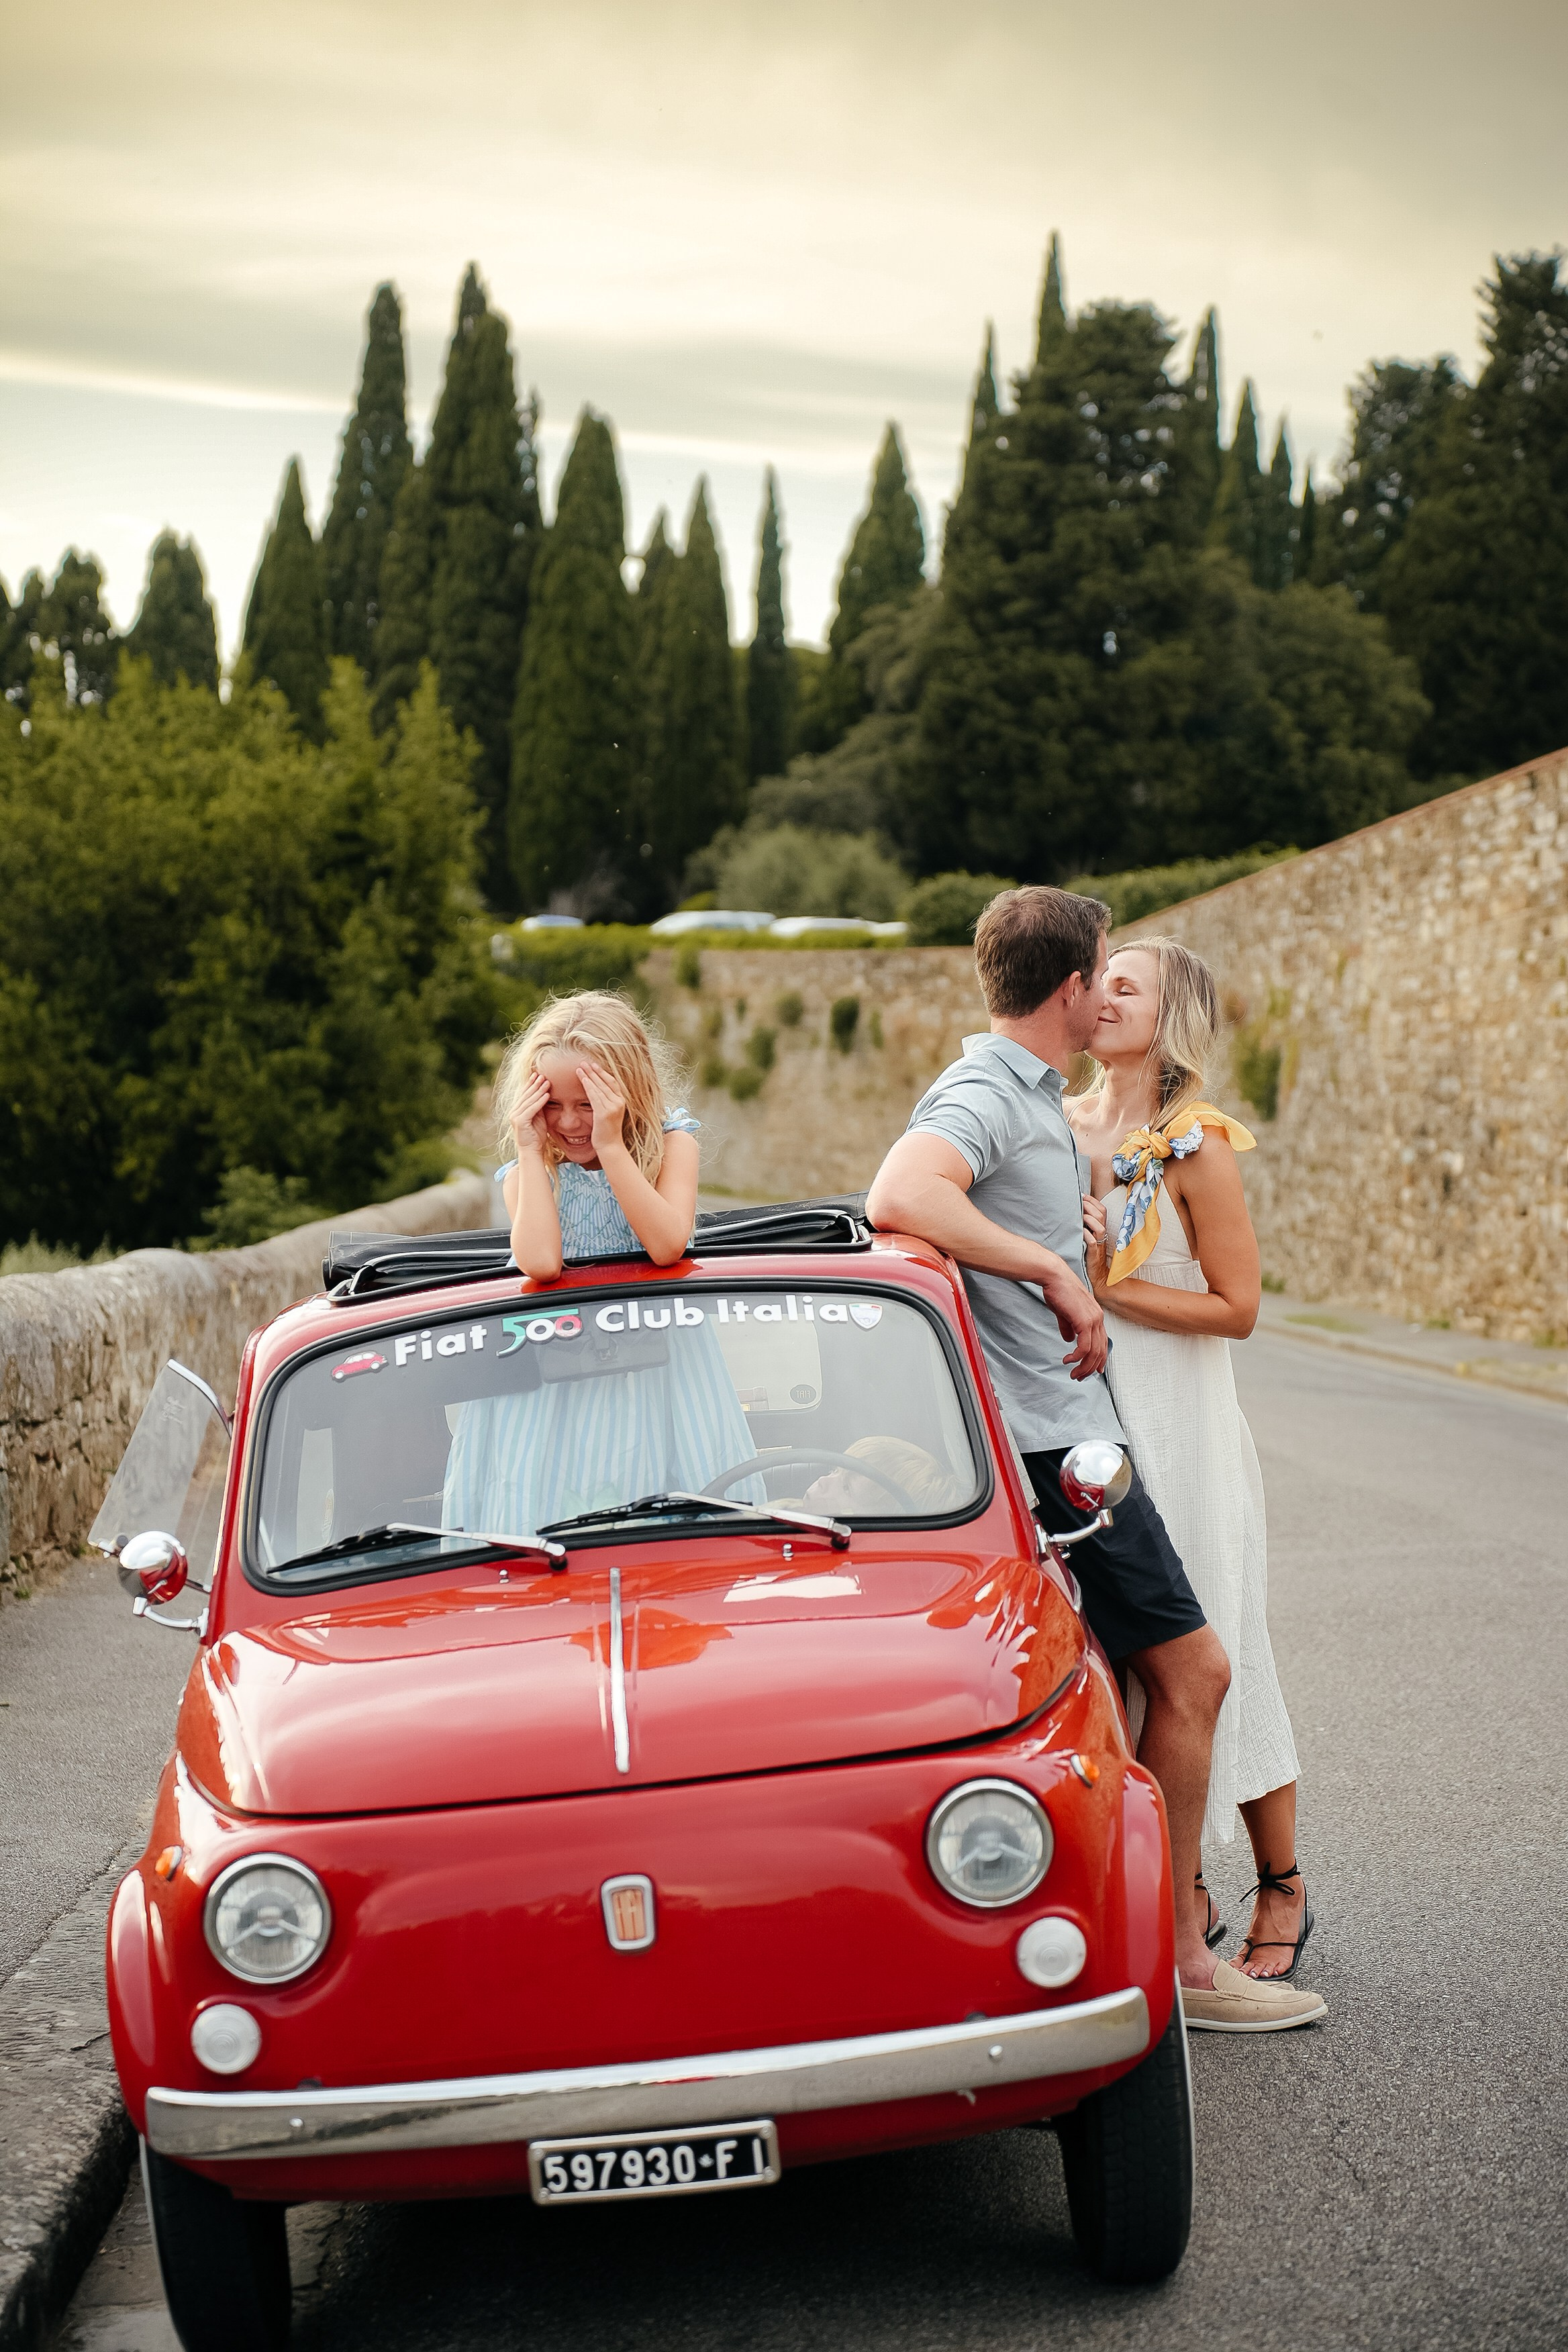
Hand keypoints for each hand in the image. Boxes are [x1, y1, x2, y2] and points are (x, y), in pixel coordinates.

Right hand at [510, 1072, 551, 1158]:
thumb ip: (538, 1107)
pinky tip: (547, 1095)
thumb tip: (544, 1093)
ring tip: (547, 1082)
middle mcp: (513, 1112)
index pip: (524, 1094)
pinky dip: (540, 1101)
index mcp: (516, 1111)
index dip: (530, 1084)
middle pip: (526, 1095)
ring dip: (539, 1090)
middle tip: (543, 1075)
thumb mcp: (538, 1118)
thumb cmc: (537, 1136)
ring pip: (529, 1101)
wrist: (532, 1151)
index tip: (537, 1074)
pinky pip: (532, 1109)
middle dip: (534, 1084)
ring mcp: (515, 1117)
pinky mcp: (520, 1122)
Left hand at [576, 1060, 628, 1159]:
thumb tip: (597, 1093)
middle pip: (605, 1082)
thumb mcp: (609, 1114)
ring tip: (580, 1068)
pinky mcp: (604, 1113)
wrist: (610, 1146)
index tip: (593, 1065)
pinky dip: (588, 1086)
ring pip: (599, 1087)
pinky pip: (594, 1096)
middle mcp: (618, 1102)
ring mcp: (612, 1107)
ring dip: (589, 1076)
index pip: (612, 1082)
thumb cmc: (607, 1132)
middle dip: (594, 1071)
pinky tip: (583, 1079)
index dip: (602, 1073)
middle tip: (584, 1062)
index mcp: (621, 1101)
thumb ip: (606, 1103)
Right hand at [1039, 1260, 1108, 1380]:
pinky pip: (1084, 1347)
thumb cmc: (1058, 1290)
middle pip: (1100, 1351)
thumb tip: (1069, 1339)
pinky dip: (1076, 1357)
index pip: (1103, 1343)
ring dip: (1083, 1366)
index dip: (1100, 1359)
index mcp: (1096, 1316)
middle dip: (1090, 1368)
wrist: (1054, 1276)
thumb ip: (1068, 1326)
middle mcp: (1099, 1319)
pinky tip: (1068, 1360)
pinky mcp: (1084, 1321)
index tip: (1094, 1371)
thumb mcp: (1065, 1312)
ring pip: (1093, 1352)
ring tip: (1073, 1373)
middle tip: (1079, 1377)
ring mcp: (1093, 1320)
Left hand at [1081, 1191, 1107, 1287]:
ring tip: (1079, 1215)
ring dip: (1089, 1219)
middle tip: (1078, 1202)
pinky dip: (1086, 1235)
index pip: (1102, 1209)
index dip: (1093, 1201)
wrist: (1097, 1276)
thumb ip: (1084, 1225)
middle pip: (1101, 1214)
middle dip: (1089, 1206)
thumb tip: (1071, 1211)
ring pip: (1099, 1227)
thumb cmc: (1089, 1255)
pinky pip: (1092, 1242)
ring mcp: (1099, 1244)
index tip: (1081, 1195)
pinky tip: (1079, 1231)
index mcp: (1101, 1229)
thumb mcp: (1087, 1237)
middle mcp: (1102, 1235)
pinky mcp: (1093, 1254)